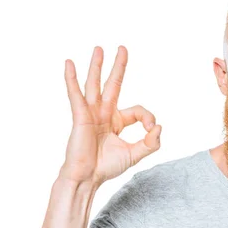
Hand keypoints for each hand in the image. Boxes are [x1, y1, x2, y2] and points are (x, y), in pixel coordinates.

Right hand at [59, 45, 160, 186]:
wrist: (88, 178)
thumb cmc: (107, 167)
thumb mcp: (136, 154)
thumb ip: (151, 143)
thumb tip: (159, 127)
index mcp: (117, 121)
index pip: (137, 110)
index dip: (148, 118)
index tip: (151, 130)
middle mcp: (103, 113)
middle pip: (113, 85)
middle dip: (118, 67)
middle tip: (122, 48)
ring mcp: (91, 113)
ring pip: (95, 84)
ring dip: (97, 66)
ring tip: (99, 48)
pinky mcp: (80, 116)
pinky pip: (75, 94)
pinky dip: (71, 78)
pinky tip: (68, 63)